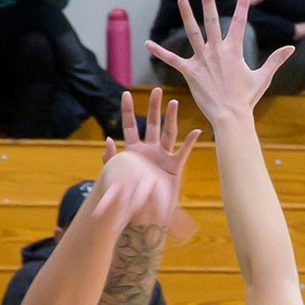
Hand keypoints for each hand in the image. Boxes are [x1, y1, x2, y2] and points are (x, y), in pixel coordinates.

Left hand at [92, 89, 201, 226]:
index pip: (130, 126)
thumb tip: (108, 140)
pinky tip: (197, 131)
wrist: (142, 215)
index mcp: (134, 151)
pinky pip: (183, 153)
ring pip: (168, 133)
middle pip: (152, 124)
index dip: (128, 111)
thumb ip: (110, 159)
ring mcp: (163, 157)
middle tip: (156, 90)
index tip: (126, 94)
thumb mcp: (115, 176)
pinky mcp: (174, 168)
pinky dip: (190, 143)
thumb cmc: (127, 197)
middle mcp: (149, 151)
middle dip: (154, 107)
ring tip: (174, 102)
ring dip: (171, 118)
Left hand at [147, 0, 293, 119]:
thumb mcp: (263, 77)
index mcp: (234, 51)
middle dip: (209, 0)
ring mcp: (203, 60)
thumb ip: (275, 60)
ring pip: (193, 32)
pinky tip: (147, 43)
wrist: (231, 116)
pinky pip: (173, 59)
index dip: (243, 6)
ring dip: (187, 15)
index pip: (240, 23)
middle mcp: (218, 51)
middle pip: (213, 20)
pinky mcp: (190, 72)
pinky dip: (160, 51)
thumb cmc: (247, 98)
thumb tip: (292, 47)